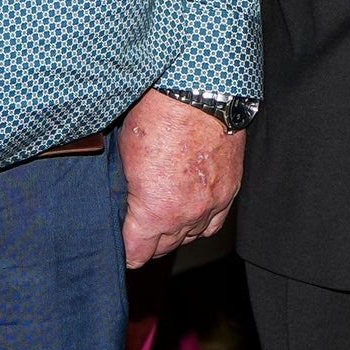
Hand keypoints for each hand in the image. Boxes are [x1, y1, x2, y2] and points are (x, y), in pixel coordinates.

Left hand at [120, 91, 245, 267]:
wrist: (198, 94)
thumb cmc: (158, 118)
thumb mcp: (125, 157)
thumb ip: (127, 189)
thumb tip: (122, 200)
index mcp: (156, 212)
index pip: (137, 254)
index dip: (126, 251)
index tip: (120, 243)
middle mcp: (186, 216)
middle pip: (164, 248)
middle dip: (148, 242)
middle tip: (136, 227)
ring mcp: (211, 205)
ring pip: (190, 237)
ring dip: (175, 232)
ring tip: (162, 218)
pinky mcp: (229, 191)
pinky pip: (214, 223)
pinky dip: (200, 223)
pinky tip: (190, 213)